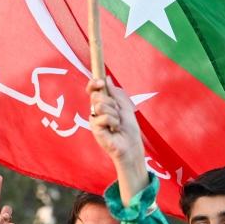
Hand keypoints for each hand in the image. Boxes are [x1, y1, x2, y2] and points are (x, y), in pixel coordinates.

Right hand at [86, 78, 148, 205]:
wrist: (131, 145)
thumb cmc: (129, 128)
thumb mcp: (124, 106)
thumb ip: (115, 93)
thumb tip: (107, 78)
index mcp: (102, 104)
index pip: (93, 90)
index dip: (94, 83)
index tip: (100, 82)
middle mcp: (96, 111)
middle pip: (96, 96)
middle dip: (110, 102)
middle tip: (117, 113)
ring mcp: (94, 120)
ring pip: (100, 106)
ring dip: (114, 113)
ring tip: (117, 123)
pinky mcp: (95, 129)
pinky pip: (104, 117)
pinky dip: (114, 122)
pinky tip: (115, 129)